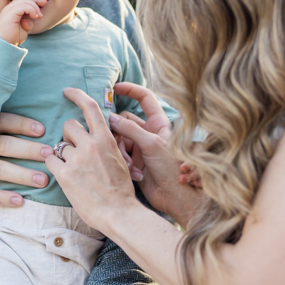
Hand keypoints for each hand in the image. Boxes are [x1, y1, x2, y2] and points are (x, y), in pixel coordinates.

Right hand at [0, 0, 46, 45]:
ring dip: (34, 6)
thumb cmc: (13, 38)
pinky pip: (22, 6)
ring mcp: (8, 10)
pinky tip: (34, 16)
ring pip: (23, 0)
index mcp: (11, 10)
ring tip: (39, 16)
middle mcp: (8, 8)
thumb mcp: (24, 29)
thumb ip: (29, 22)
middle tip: (45, 3)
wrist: (5, 46)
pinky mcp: (10, 14)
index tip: (43, 3)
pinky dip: (31, 9)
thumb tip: (34, 16)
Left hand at [45, 88, 136, 231]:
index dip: (77, 95)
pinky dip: (53, 165)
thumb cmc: (121, 190)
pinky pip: (50, 160)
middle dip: (68, 136)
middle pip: (69, 125)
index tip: (67, 91)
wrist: (120, 213)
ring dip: (63, 155)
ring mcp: (77, 159)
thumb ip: (106, 145)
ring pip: (59, 145)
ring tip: (74, 170)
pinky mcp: (65, 174)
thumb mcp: (120, 160)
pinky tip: (62, 175)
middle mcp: (91, 144)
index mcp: (106, 139)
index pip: (90, 108)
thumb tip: (96, 136)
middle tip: (73, 150)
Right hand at [109, 83, 202, 225]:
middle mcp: (149, 132)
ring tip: (129, 164)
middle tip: (116, 141)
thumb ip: (130, 129)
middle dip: (119, 130)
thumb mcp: (152, 144)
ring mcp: (141, 147)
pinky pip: (121, 153)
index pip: (144, 98)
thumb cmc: (171, 168)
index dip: (130, 90)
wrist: (175, 197)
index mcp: (158, 123)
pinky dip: (124, 161)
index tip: (113, 88)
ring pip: (120, 138)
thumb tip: (110, 118)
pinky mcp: (135, 161)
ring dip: (121, 150)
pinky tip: (132, 172)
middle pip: (125, 120)